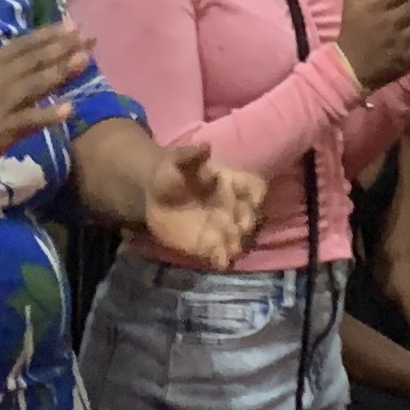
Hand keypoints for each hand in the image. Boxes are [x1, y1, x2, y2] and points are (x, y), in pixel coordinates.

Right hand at [0, 24, 94, 180]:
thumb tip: (29, 62)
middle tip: (88, 36)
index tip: (72, 25)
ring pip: (33, 85)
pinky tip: (69, 109)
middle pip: (32, 60)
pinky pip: (28, 121)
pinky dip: (48, 115)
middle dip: (62, 47)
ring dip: (60, 72)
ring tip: (84, 61)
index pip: (21, 46)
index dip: (47, 35)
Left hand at [139, 142, 268, 271]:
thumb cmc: (171, 172)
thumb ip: (191, 154)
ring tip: (232, 250)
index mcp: (230, 183)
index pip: (253, 187)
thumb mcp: (177, 159)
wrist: (153, 194)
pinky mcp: (208, 245)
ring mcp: (222, 227)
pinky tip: (220, 263)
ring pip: (238, 238)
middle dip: (248, 222)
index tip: (254, 199)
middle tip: (241, 227)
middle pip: (249, 216)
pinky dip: (222, 259)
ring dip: (237, 244)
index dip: (256, 193)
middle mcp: (232, 207)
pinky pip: (220, 254)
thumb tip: (205, 146)